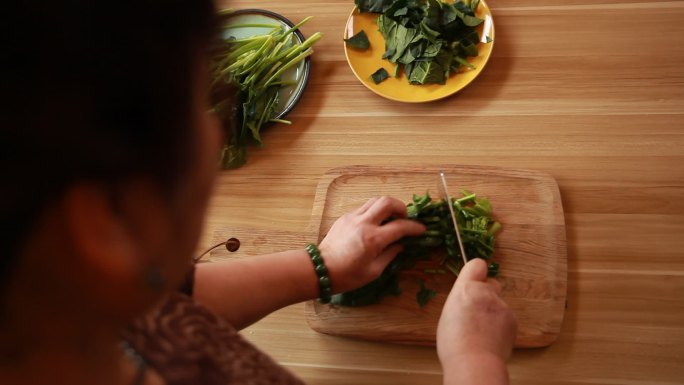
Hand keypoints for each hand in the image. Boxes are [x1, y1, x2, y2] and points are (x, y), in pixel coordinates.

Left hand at [318, 196, 425, 292]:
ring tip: (391, 219)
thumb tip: (401, 245)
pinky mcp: (345, 217)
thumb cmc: (347, 276)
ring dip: (387, 206)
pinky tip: (375, 224)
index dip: (414, 227)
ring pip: (375, 200)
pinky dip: (374, 211)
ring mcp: (353, 217)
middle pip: (387, 202)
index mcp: (373, 239)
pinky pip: (364, 208)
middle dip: (401, 207)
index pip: (400, 226)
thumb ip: (390, 255)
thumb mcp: (374, 271)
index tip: (421, 230)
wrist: (319, 270)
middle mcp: (364, 223)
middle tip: (404, 219)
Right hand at [436, 258, 516, 380]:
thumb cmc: (454, 343)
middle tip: (477, 311)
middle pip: (492, 284)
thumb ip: (462, 300)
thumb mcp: (448, 313)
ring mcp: (502, 306)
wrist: (474, 362)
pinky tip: (490, 339)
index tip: (474, 279)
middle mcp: (486, 293)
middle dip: (487, 293)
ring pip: (499, 303)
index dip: (476, 271)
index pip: (477, 265)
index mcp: (466, 289)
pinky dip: (500, 326)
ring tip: (482, 332)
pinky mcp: (513, 320)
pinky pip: (506, 318)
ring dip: (493, 313)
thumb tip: (468, 302)